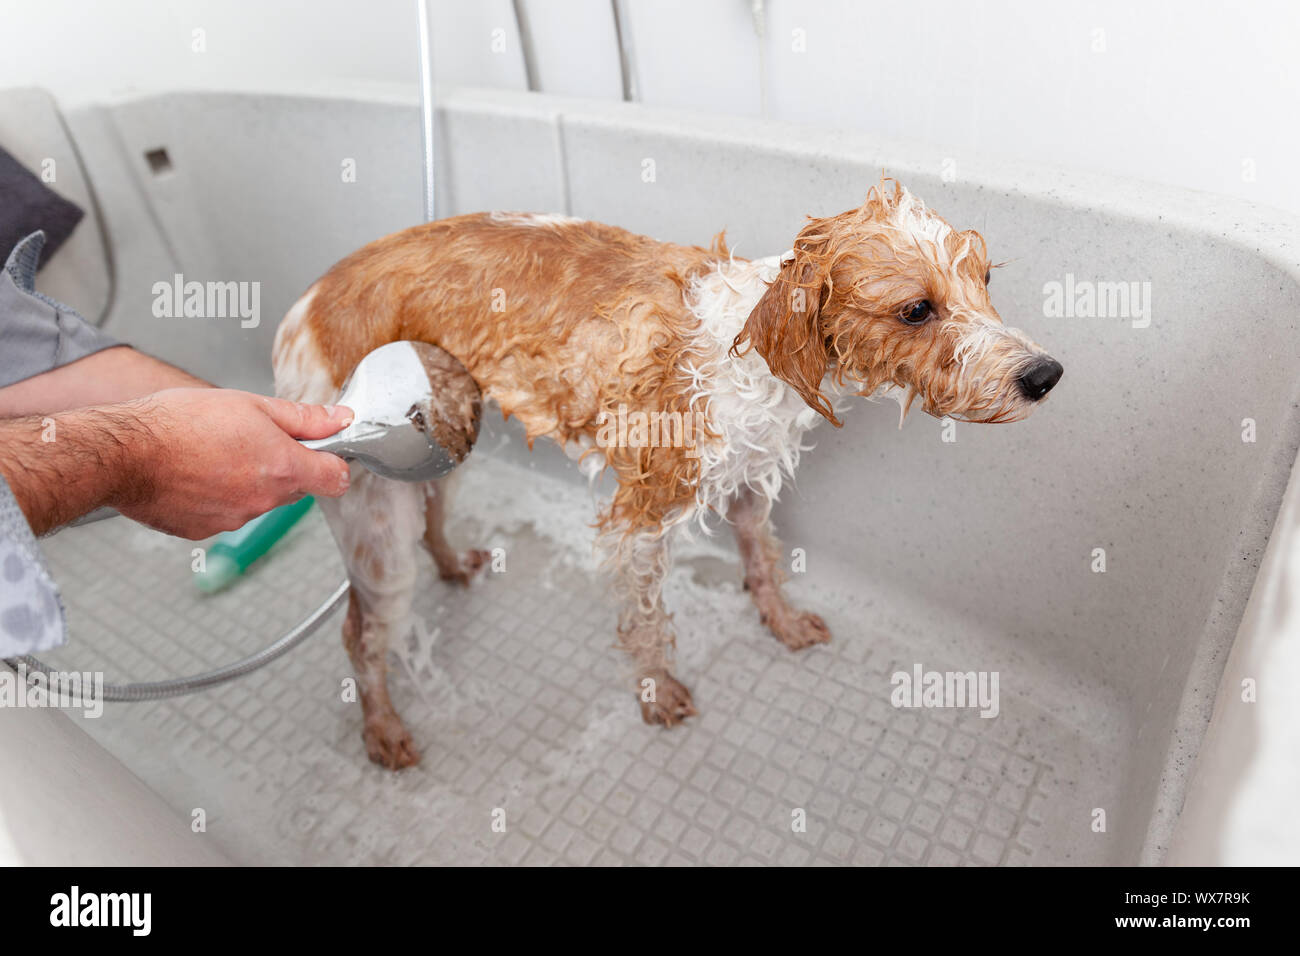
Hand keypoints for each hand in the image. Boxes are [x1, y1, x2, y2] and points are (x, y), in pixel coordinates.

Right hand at [110, 389, 352, 538]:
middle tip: (251, 438)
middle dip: (283, 465)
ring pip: (258, 500)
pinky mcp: (205, 530)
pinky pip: (225, 512)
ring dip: (247, 479)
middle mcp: (264, 501)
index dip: (333, 462)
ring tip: (212, 452)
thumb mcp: (251, 405)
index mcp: (283, 468)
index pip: (336, 479)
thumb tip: (341, 418)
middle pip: (295, 487)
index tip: (321, 450)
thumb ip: (303, 418)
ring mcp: (235, 520)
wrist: (123, 454)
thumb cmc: (180, 423)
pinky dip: (217, 495)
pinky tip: (194, 473)